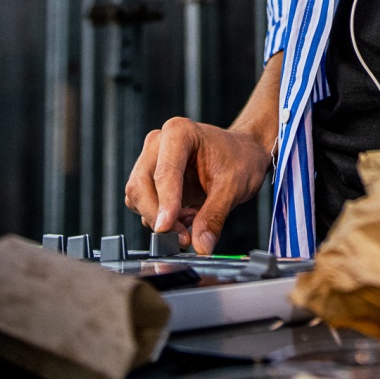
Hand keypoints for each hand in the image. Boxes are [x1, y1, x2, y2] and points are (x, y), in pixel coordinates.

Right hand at [124, 118, 270, 253]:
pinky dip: (160, 219)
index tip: (166, 228)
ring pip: (137, 198)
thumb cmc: (240, 158)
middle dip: (159, 216)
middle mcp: (158, 143)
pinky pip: (142, 205)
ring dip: (159, 219)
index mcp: (179, 133)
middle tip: (184, 238)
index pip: (165, 172)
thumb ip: (214, 216)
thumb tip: (201, 245)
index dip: (165, 203)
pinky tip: (186, 216)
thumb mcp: (234, 187)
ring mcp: (151, 160)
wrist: (242, 154)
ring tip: (193, 219)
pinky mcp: (149, 179)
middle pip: (141, 186)